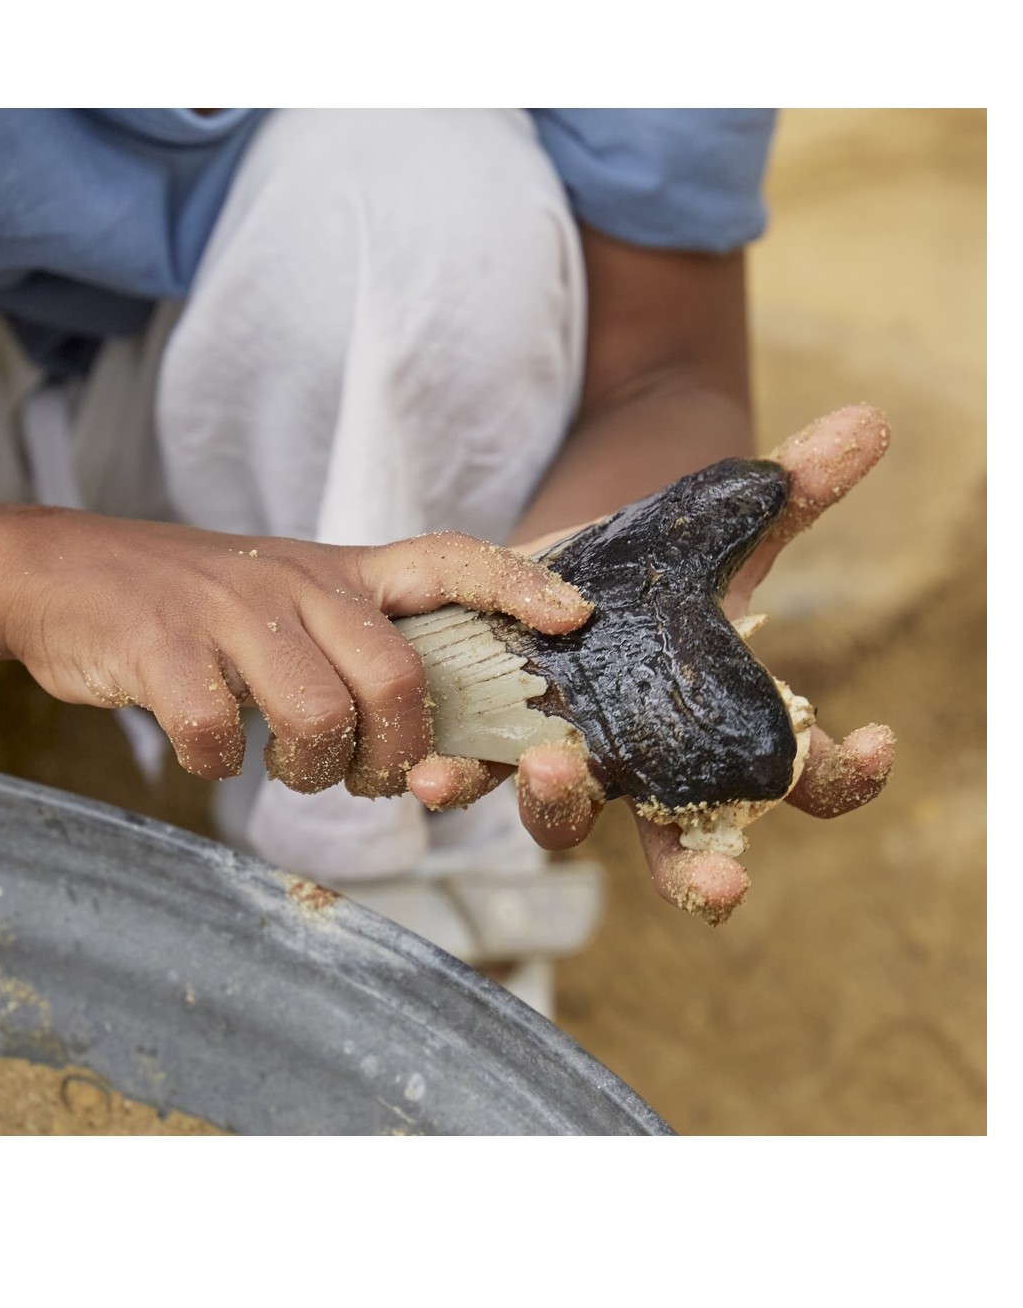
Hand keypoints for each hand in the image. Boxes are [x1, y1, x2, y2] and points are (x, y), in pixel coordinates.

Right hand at [0, 505, 590, 793]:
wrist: (71, 575)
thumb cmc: (201, 606)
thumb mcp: (292, 595)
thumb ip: (359, 639)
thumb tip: (427, 732)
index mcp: (342, 572)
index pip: (450, 560)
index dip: (518, 586)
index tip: (575, 618)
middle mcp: (299, 582)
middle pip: (398, 681)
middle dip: (398, 757)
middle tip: (370, 779)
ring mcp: (234, 611)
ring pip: (321, 718)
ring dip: (314, 772)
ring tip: (290, 768)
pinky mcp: (168, 648)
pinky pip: (224, 736)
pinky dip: (221, 762)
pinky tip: (207, 745)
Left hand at [407, 405, 895, 922]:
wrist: (563, 562)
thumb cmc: (662, 567)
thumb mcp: (724, 529)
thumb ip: (790, 488)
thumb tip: (869, 420)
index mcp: (726, 734)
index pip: (809, 776)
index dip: (848, 771)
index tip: (878, 743)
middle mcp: (651, 773)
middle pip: (688, 847)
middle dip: (704, 876)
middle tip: (723, 887)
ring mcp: (572, 764)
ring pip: (568, 819)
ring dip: (561, 803)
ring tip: (553, 764)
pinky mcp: (495, 741)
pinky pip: (477, 778)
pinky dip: (454, 780)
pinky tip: (430, 774)